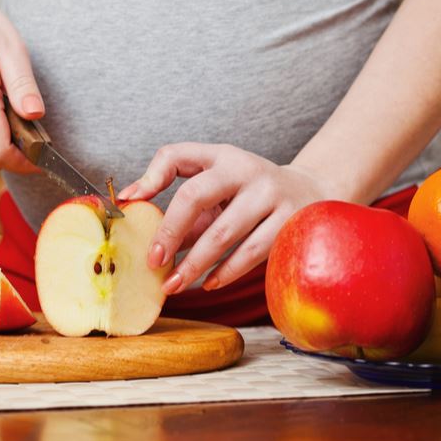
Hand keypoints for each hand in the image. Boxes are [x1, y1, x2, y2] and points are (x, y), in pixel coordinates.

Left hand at [117, 143, 328, 293]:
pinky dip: (227, 272)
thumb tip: (131, 203)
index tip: (130, 205)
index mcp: (223, 156)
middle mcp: (247, 170)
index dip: (150, 180)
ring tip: (175, 284)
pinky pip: (252, 253)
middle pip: (195, 197)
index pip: (176, 157)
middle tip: (153, 262)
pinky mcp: (290, 222)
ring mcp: (271, 196)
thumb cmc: (249, 189)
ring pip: (224, 234)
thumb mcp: (217, 177)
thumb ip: (177, 189)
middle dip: (170, 233)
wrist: (310, 192)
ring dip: (195, 264)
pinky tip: (209, 284)